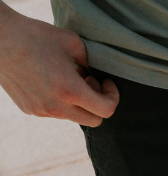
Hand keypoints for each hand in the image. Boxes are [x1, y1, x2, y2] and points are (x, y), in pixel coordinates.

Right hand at [0, 7, 117, 126]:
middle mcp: (56, 107)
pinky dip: (61, 101)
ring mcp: (40, 111)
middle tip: (89, 81)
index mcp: (70, 91)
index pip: (106, 111)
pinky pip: (55, 112)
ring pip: (73, 116)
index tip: (105, 81)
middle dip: (98, 103)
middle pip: (93, 121)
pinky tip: (52, 81)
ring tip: (68, 78)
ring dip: (78, 102)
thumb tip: (94, 76)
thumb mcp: (75, 44)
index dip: (112, 97)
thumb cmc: (37, 37)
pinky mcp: (29, 109)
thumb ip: (92, 64)